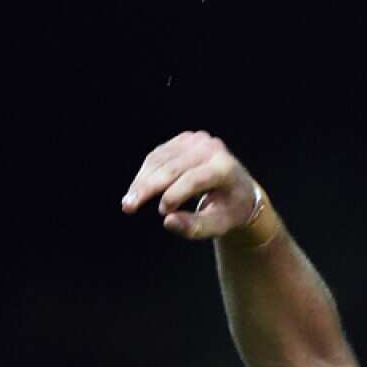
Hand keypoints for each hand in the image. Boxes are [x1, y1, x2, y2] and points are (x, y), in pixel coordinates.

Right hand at [121, 131, 261, 239]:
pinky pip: (158, 155)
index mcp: (225, 168)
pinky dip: (145, 172)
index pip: (194, 179)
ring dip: (142, 181)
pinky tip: (139, 189)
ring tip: (129, 202)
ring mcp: (198, 140)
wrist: (238, 188)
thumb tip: (167, 221)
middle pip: (173, 168)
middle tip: (127, 207)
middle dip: (148, 188)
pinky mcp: (185, 139)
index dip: (174, 195)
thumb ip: (195, 227)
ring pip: (160, 159)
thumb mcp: (218, 225)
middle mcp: (212, 148)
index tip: (162, 213)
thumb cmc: (229, 210)